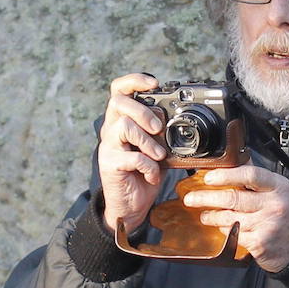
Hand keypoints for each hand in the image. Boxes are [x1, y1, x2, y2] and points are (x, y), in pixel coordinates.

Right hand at [97, 73, 167, 234]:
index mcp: (121, 121)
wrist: (130, 207)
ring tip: (158, 155)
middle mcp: (110, 130)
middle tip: (157, 127)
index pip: (118, 90)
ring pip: (124, 126)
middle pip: (118, 102)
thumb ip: (161, 134)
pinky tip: (152, 175)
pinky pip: (133, 157)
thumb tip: (180, 120)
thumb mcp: (157, 150)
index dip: (134, 80)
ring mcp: (108, 147)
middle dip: (143, 111)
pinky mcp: (110, 165)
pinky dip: (149, 167)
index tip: (154, 84)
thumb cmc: (143, 175)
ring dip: (148, 141)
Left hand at [181, 164, 288, 271]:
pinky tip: (220, 228)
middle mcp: (275, 204)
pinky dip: (223, 231)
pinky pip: (233, 235)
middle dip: (206, 198)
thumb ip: (256, 177)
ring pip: (229, 218)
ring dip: (211, 216)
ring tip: (204, 215)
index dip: (226, 175)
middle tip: (191, 198)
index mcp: (278, 186)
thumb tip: (232, 159)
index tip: (208, 177)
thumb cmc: (284, 215)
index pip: (250, 175)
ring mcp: (267, 224)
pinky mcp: (260, 242)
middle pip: (233, 198)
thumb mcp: (277, 191)